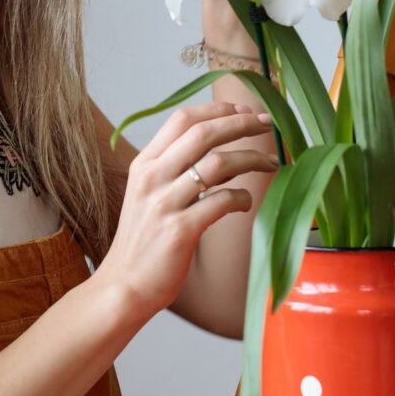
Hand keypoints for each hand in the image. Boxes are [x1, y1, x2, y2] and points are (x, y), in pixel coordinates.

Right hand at [95, 102, 279, 318]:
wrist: (124, 286)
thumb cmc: (144, 241)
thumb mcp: (150, 195)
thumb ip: (178, 171)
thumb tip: (224, 154)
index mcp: (144, 164)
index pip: (182, 119)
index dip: (217, 109)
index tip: (243, 110)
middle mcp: (152, 177)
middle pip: (203, 133)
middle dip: (240, 123)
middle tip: (266, 124)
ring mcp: (165, 203)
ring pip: (218, 163)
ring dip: (252, 158)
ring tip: (270, 163)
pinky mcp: (180, 230)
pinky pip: (222, 201)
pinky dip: (241, 197)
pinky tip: (245, 203)